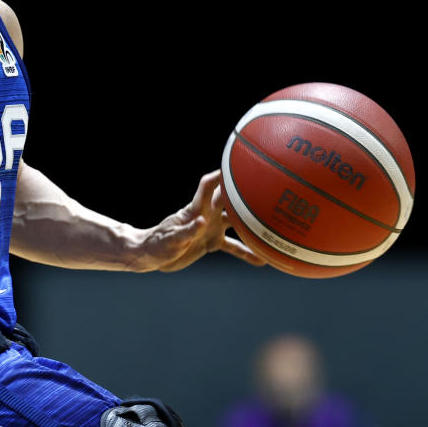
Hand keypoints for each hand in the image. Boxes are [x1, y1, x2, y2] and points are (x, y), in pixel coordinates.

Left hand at [140, 171, 265, 271]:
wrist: (152, 255)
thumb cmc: (158, 244)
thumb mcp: (171, 239)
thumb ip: (187, 231)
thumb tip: (202, 221)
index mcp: (195, 210)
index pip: (208, 186)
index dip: (220, 175)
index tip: (237, 166)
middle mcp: (207, 215)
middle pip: (229, 200)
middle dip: (246, 192)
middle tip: (268, 187)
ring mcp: (211, 227)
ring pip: (237, 223)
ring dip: (253, 225)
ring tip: (275, 226)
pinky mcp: (211, 242)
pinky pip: (233, 246)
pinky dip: (246, 252)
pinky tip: (261, 260)